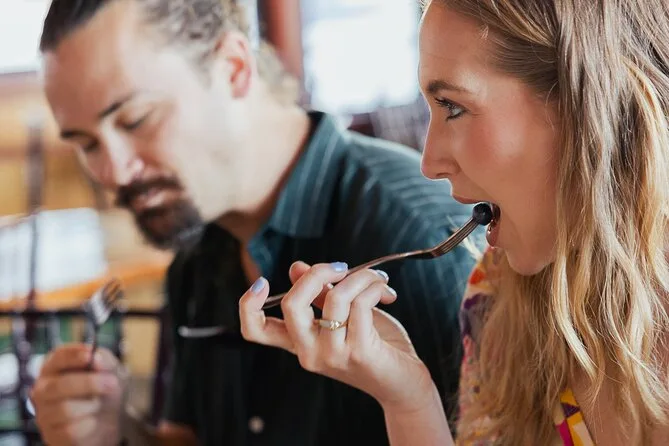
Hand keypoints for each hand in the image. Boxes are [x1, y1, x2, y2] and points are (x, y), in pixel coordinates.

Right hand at [31, 344, 125, 445]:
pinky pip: (71, 430)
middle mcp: (43, 389)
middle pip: (59, 385)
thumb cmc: (103, 390)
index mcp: (55, 367)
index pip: (57, 358)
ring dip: (91, 405)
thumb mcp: (110, 370)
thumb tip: (95, 357)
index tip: (89, 355)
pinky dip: (89, 424)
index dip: (73, 356)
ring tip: (98, 404)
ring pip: (65, 409)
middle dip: (89, 383)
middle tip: (112, 383)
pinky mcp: (52, 435)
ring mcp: (44, 413)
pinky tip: (92, 420)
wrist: (109, 420)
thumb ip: (104, 360)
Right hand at [239, 262, 435, 411]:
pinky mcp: (359, 353)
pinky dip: (374, 287)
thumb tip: (297, 267)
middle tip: (341, 267)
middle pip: (291, 305)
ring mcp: (332, 355)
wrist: (404, 385)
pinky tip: (386, 293)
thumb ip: (319, 295)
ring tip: (377, 280)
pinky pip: (361, 304)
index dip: (248, 304)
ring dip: (360, 277)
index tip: (262, 281)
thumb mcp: (343, 317)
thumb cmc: (375, 348)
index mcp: (300, 343)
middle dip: (316, 273)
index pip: (256, 330)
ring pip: (335, 297)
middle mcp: (309, 353)